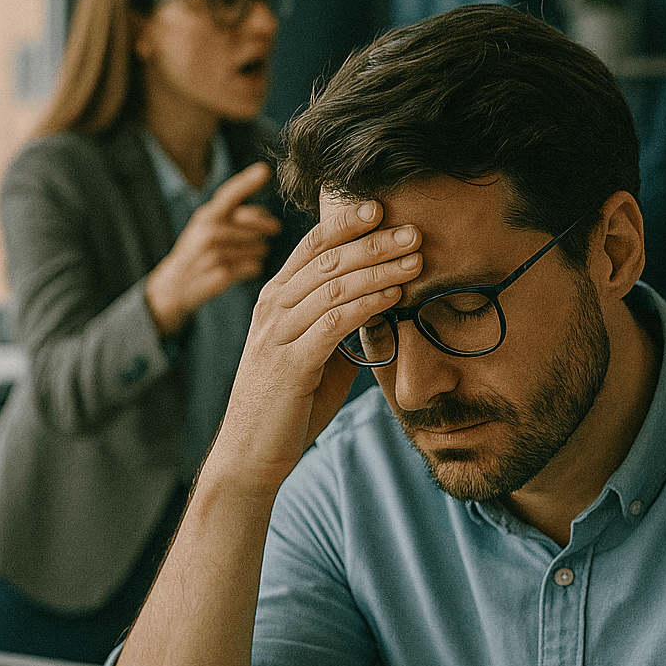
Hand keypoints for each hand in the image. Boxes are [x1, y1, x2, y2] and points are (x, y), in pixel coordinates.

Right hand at [144, 161, 282, 335]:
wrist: (173, 285)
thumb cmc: (198, 252)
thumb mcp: (209, 228)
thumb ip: (235, 218)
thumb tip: (265, 215)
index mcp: (207, 215)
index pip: (230, 194)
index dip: (248, 181)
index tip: (265, 169)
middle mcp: (209, 231)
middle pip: (254, 224)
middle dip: (266, 228)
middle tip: (274, 229)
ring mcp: (215, 252)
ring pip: (258, 246)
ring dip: (259, 250)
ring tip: (246, 253)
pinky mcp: (222, 273)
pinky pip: (254, 266)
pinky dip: (252, 267)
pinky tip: (241, 268)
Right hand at [206, 199, 421, 495]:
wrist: (250, 456)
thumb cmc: (286, 407)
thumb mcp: (315, 358)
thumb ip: (338, 329)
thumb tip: (380, 309)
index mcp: (274, 300)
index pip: (311, 248)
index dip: (347, 224)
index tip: (383, 208)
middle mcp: (271, 309)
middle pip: (328, 259)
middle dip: (373, 241)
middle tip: (413, 229)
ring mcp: (277, 334)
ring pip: (334, 286)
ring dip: (379, 269)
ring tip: (416, 258)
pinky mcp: (290, 364)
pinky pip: (334, 322)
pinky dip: (368, 304)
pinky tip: (395, 295)